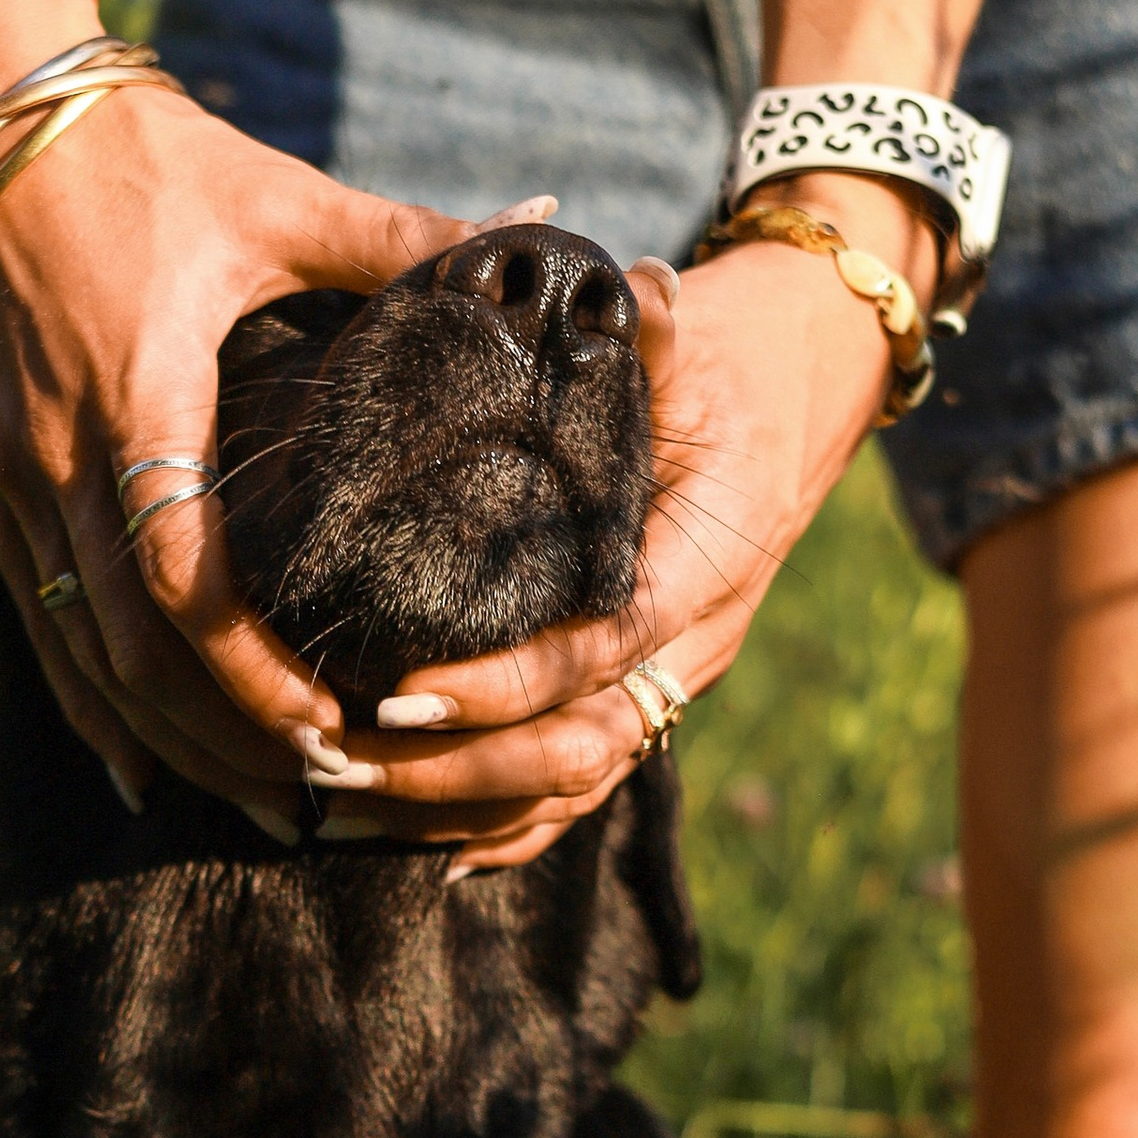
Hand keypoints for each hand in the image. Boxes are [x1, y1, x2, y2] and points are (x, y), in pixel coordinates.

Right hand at [0, 0, 466, 832]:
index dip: (247, 671)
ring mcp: (8, 473)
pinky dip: (91, 702)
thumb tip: (540, 222)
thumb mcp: (278, 198)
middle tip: (315, 802)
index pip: (180, 578)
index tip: (328, 726)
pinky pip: (36, 618)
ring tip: (254, 807)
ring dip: (162, 741)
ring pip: (76, 653)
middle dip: (221, 740)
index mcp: (139, 394)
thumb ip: (402, 237)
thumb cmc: (148, 155)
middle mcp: (59, 453)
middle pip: (129, 649)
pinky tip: (140, 769)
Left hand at [295, 198, 918, 867]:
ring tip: (343, 804)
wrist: (799, 397)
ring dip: (461, 810)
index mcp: (701, 566)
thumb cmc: (730, 365)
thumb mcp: (700, 339)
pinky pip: (581, 788)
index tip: (401, 692)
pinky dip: (509, 828)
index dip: (502, 686)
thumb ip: (658, 334)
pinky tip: (425, 848)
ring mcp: (670, 681)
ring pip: (573, 786)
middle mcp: (691, 646)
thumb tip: (631, 290)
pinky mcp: (643, 696)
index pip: (595, 653)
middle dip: (458, 772)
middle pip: (579, 750)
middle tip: (338, 759)